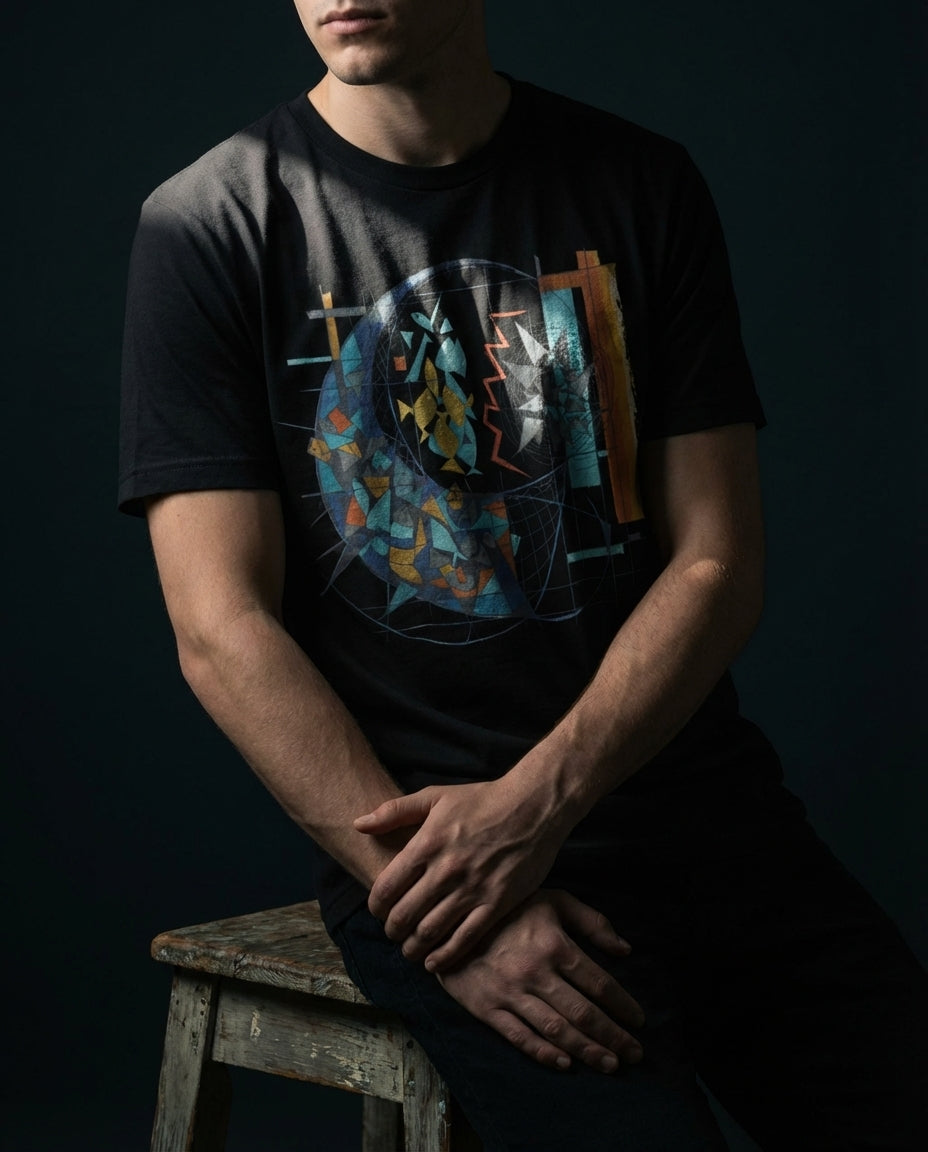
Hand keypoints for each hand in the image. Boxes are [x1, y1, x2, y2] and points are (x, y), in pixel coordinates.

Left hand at [354, 776, 571, 969]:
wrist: (534, 806)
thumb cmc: (483, 799)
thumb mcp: (436, 796)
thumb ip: (394, 811)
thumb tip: (358, 824)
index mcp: (427, 844)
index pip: (386, 888)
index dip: (376, 906)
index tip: (378, 911)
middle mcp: (446, 870)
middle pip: (404, 915)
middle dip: (392, 930)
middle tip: (393, 933)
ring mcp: (472, 889)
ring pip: (430, 932)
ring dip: (413, 948)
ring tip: (410, 950)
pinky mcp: (497, 903)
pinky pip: (465, 939)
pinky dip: (445, 957)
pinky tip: (435, 962)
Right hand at [437, 889, 645, 1071]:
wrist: (450, 920)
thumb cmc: (510, 910)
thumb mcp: (553, 901)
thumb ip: (592, 921)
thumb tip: (625, 949)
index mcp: (555, 944)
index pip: (599, 983)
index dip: (623, 1005)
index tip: (639, 1019)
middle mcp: (536, 973)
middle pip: (583, 1013)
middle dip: (613, 1036)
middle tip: (635, 1054)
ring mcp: (511, 994)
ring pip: (557, 1030)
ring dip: (588, 1050)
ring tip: (611, 1064)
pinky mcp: (488, 1009)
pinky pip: (520, 1037)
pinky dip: (544, 1054)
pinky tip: (565, 1064)